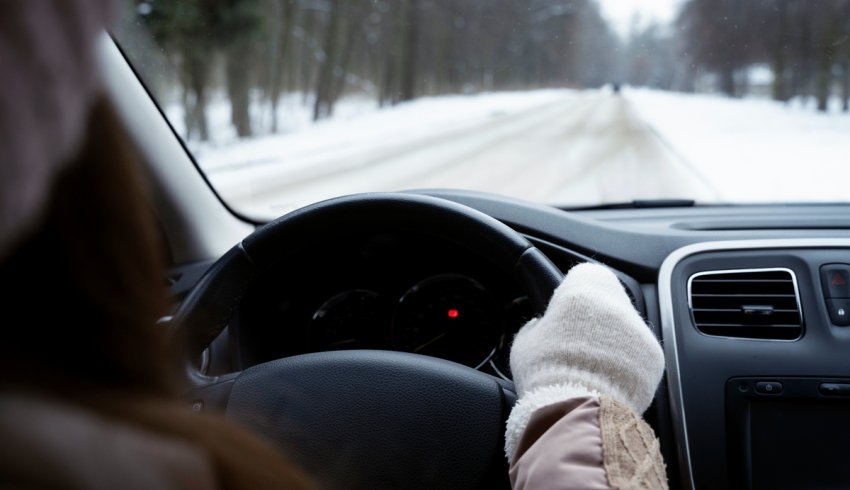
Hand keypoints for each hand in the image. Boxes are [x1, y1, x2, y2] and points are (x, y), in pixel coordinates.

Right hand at [505, 263, 664, 459]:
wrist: (577, 408)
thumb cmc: (545, 371)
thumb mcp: (526, 341)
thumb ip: (537, 326)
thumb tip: (540, 326)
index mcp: (584, 288)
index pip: (583, 275)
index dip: (572, 294)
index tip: (563, 313)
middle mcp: (617, 302)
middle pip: (609, 300)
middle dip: (596, 318)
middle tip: (576, 342)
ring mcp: (640, 330)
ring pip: (627, 328)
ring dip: (613, 341)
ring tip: (592, 366)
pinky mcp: (655, 357)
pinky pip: (640, 354)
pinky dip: (628, 364)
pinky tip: (608, 379)